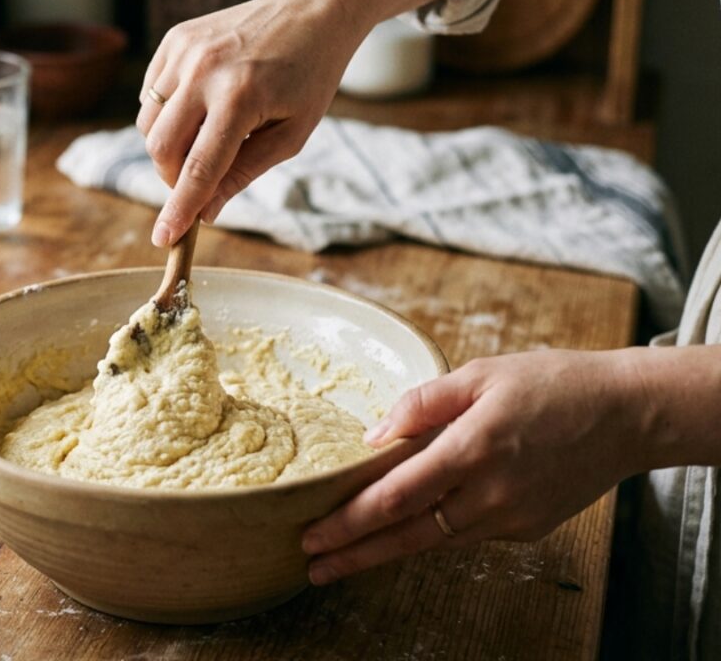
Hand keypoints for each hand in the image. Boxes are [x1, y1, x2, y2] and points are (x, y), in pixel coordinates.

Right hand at [134, 0, 449, 246]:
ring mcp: (185, 51)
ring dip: (168, 147)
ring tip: (206, 138)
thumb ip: (245, 173)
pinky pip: (150, 94)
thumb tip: (207, 212)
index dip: (180, 209)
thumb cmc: (309, 76)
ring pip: (149, 123)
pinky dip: (166, 114)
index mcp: (241, 98)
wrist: (311, 9)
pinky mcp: (175, 39)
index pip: (199, 168)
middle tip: (199, 182)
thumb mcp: (292, 134)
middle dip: (173, 177)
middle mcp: (205, 72)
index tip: (164, 238)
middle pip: (161, 147)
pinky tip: (199, 108)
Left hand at [300, 349, 647, 585]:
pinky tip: (407, 529)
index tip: (313, 533)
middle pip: (407, 534)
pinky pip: (467, 534)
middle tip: (313, 566)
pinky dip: (433, 533)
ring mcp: (510, 518)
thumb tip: (374, 435)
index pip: (395, 496)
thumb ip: (422, 404)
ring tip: (343, 562)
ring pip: (435, 541)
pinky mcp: (526, 529)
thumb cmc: (550, 384)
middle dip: (354, 554)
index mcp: (472, 449)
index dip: (349, 520)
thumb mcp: (480, 373)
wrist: (625, 415)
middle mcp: (490, 493)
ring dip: (386, 553)